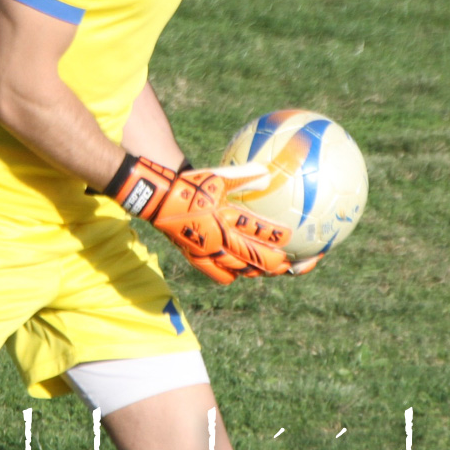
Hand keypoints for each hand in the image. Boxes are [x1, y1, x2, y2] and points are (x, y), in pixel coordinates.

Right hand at [104, 155, 293, 284]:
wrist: (159, 197)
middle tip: (290, 264)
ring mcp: (208, 251)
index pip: (258, 231)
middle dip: (275, 264)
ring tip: (269, 272)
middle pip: (254, 258)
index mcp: (226, 218)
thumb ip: (244, 176)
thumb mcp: (217, 177)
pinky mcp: (196, 257)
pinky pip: (216, 274)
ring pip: (239, 269)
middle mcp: (219, 239)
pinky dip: (230, 275)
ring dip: (256, 271)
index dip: (277, 236)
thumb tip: (269, 174)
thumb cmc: (189, 184)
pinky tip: (236, 274)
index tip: (291, 237)